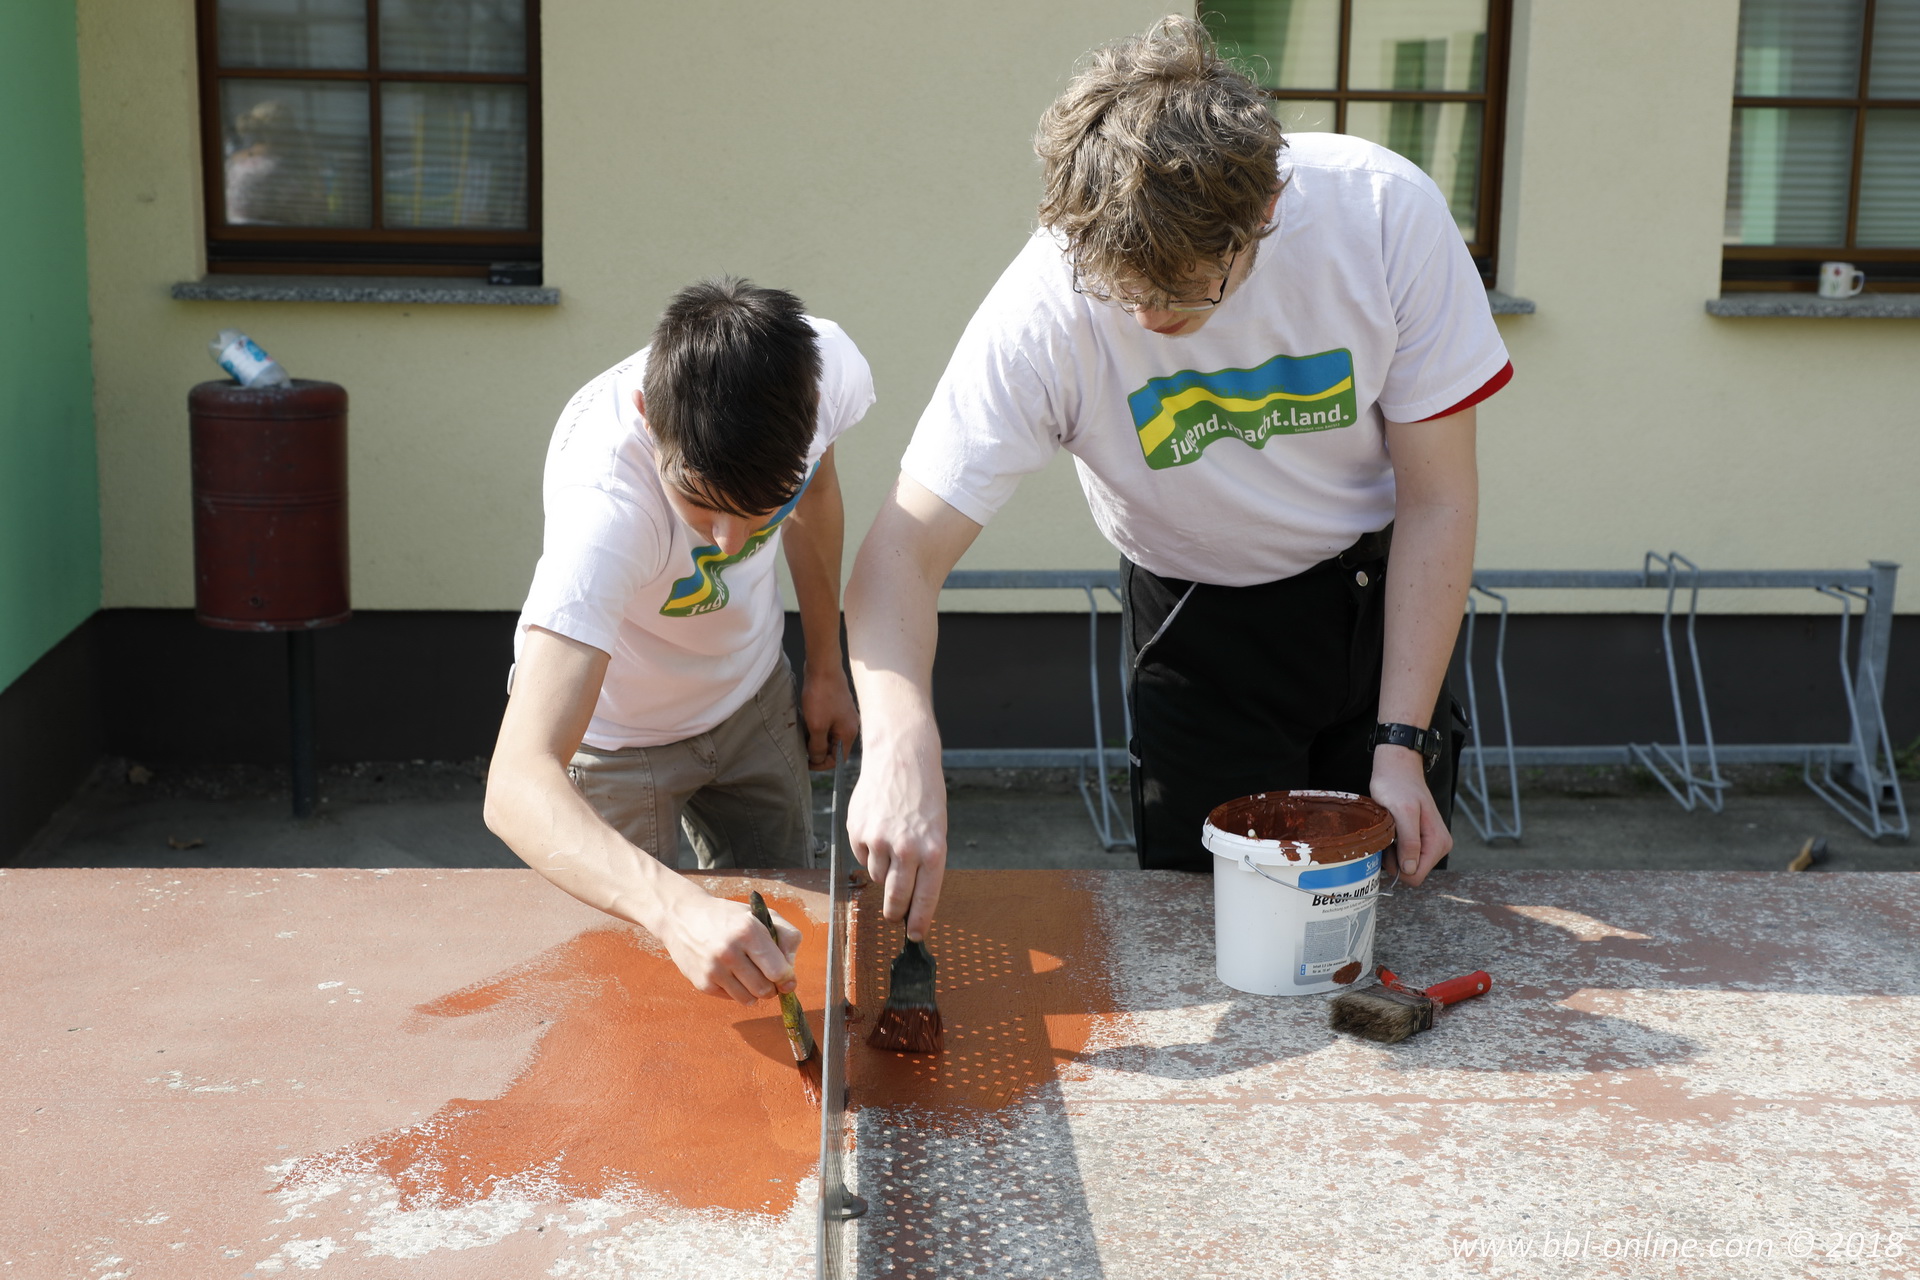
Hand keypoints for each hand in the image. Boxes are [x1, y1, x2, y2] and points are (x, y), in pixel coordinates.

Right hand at [653, 890, 801, 1004]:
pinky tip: (730, 974)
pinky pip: (732, 999)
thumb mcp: (760, 915)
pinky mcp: (702, 983)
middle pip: (765, 989)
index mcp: (748, 931)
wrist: (682, 917)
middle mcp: (729, 951)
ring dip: (755, 991)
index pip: (778, 971)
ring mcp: (713, 969)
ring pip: (749, 999)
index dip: (787, 978)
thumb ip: (786, 937)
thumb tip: (791, 971)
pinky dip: (736, 991)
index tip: (786, 978)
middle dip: (771, 986)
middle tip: (766, 975)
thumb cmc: (727, 917)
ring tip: (749, 975)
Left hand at [801, 664, 859, 770]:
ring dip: (815, 738)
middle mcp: (849, 726)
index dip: (822, 764)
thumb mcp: (817, 726)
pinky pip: (827, 724)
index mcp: (848, 733)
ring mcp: (843, 716)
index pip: (838, 759)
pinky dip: (816, 727)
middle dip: (818, 751)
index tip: (806, 762)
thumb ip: (818, 747)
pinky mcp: (836, 707)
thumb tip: (818, 759)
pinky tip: (806, 722)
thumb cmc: (821, 695)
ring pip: (829, 736)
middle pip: (834, 748)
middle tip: (801, 748)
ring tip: (802, 735)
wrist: (823, 667)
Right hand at [845, 743, 946, 941]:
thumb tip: (911, 899)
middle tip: (894, 916)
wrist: (901, 759)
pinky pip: (862, 857)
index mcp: (933, 852)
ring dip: (882, 871)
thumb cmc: (923, 797)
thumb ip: (924, 863)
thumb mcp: (936, 831)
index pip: (925, 899)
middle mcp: (906, 850)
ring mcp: (879, 842)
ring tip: (891, 844)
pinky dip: (868, 851)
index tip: (915, 936)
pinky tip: (877, 829)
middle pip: (896, 898)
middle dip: (894, 913)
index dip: (919, 922)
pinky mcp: (858, 832)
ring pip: (876, 877)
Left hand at [1369, 745, 1451, 885]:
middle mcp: (1438, 846)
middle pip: (1411, 872)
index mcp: (1439, 843)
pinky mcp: (1420, 839)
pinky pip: (1404, 855)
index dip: (1397, 866)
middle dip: (1394, 859)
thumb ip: (1409, 841)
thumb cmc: (1398, 785)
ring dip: (1392, 852)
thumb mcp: (1402, 812)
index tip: (1388, 846)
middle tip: (1388, 834)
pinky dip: (1392, 846)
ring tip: (1390, 829)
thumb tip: (1411, 870)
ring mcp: (1429, 843)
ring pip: (1406, 865)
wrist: (1398, 768)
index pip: (1416, 876)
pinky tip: (1391, 830)